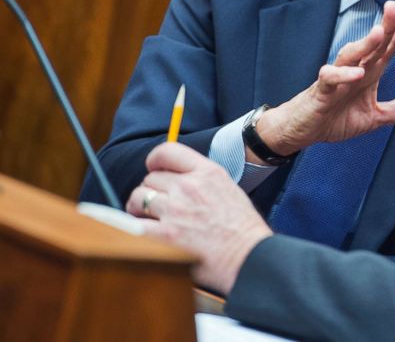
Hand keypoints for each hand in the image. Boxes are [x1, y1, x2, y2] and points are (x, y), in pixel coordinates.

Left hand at [127, 143, 271, 294]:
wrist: (248, 254)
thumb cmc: (243, 227)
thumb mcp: (228, 188)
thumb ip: (202, 179)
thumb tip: (178, 179)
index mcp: (207, 172)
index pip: (168, 151)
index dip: (155, 159)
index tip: (154, 168)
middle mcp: (189, 186)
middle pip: (151, 177)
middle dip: (151, 189)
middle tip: (158, 203)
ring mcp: (175, 209)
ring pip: (138, 197)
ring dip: (139, 207)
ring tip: (147, 217)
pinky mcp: (165, 234)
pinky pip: (134, 223)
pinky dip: (133, 226)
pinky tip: (140, 230)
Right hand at [254, 0, 394, 157]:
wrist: (302, 129)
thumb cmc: (335, 116)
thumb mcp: (374, 117)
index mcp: (370, 71)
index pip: (389, 45)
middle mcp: (355, 69)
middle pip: (373, 43)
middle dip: (386, 25)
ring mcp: (337, 78)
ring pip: (351, 55)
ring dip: (365, 44)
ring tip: (379, 32)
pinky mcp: (321, 92)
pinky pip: (330, 79)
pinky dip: (342, 75)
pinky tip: (357, 73)